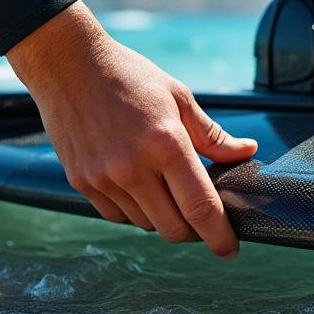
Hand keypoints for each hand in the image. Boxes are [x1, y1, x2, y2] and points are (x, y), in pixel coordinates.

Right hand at [7, 2, 256, 257]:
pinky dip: (133, 210)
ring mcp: (103, 178)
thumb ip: (212, 134)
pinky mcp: (81, 182)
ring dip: (162, 218)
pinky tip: (136, 185)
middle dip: (194, 231)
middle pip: (174, 228)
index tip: (230, 249)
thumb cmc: (128, 76)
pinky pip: (116, 216)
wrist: (67, 64)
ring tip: (164, 188)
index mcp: (166, 143)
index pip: (201, 208)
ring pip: (145, 224)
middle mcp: (133, 168)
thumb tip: (245, 152)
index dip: (220, 236)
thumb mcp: (178, 97)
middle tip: (201, 217)